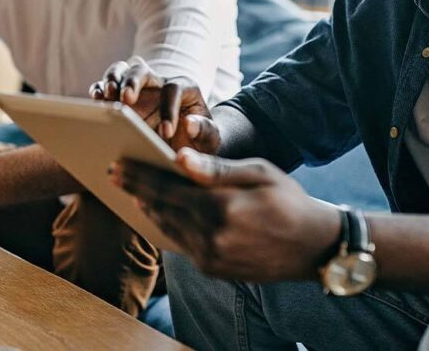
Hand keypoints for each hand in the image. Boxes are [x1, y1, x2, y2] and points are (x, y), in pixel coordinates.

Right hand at [90, 57, 219, 153]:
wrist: (186, 146)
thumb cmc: (198, 142)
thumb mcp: (210, 140)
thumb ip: (205, 131)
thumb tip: (189, 124)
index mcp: (185, 88)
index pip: (174, 89)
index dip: (169, 109)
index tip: (165, 133)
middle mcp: (159, 83)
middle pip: (143, 70)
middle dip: (133, 82)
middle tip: (126, 99)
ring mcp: (138, 89)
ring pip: (122, 71)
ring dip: (112, 80)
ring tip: (107, 96)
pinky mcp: (121, 99)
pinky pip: (106, 87)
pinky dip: (99, 90)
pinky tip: (96, 102)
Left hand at [110, 148, 340, 282]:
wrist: (313, 247)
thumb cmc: (288, 200)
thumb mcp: (258, 173)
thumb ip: (216, 169)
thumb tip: (180, 158)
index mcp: (221, 207)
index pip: (167, 189)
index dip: (140, 176)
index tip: (118, 165)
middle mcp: (211, 236)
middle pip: (161, 209)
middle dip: (136, 189)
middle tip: (115, 174)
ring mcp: (211, 257)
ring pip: (168, 229)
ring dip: (148, 208)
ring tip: (132, 191)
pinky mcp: (213, 270)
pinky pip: (180, 244)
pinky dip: (166, 227)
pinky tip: (159, 213)